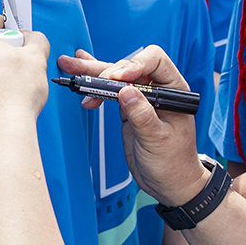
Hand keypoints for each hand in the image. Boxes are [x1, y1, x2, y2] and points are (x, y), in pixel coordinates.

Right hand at [60, 46, 206, 207]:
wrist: (170, 183)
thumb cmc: (174, 163)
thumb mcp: (158, 140)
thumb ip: (142, 115)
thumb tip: (126, 91)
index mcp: (174, 90)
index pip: (155, 61)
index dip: (134, 64)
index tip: (117, 78)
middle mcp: (157, 89)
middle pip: (129, 66)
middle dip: (106, 70)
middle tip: (86, 77)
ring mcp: (141, 98)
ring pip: (115, 77)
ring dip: (93, 72)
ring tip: (70, 65)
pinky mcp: (128, 108)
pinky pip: (109, 91)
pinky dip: (94, 85)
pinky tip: (80, 74)